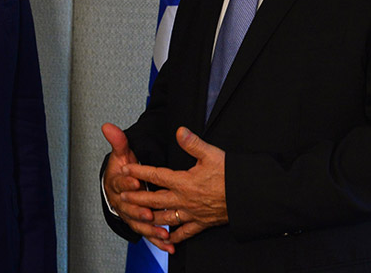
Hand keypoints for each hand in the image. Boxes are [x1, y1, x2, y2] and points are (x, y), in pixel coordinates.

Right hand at [101, 123, 172, 252]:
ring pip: (138, 222)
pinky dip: (157, 239)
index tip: (135, 181)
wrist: (119, 187)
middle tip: (148, 211)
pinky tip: (169, 244)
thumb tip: (108, 126)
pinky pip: (148, 232)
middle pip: (128, 207)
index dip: (127, 182)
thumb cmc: (123, 169)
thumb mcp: (121, 153)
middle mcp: (122, 201)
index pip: (120, 182)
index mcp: (117, 183)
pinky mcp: (140, 223)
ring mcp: (130, 213)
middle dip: (138, 209)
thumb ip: (118, 141)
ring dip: (149, 228)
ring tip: (161, 231)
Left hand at [121, 126, 227, 243]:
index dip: (139, 172)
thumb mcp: (212, 154)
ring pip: (165, 218)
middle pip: (155, 200)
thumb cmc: (231, 174)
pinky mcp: (202, 223)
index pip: (156, 176)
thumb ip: (193, 143)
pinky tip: (167, 239)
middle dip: (137, 198)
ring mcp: (192, 213)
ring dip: (149, 217)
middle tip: (122, 197)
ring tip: (136, 217)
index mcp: (184, 182)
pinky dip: (174, 237)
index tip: (126, 169)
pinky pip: (185, 233)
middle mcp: (185, 199)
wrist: (249, 196)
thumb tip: (179, 131)